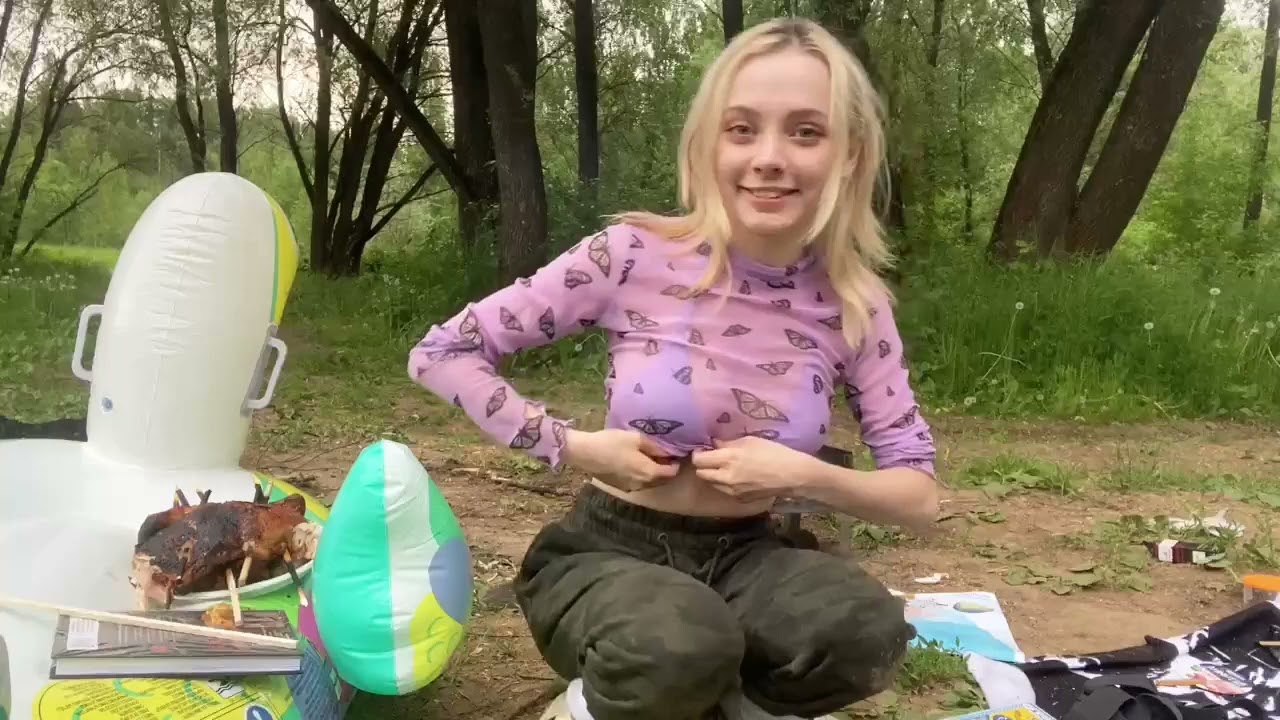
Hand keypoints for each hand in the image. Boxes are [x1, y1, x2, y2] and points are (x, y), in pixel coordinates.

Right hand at [562, 428, 680, 491]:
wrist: (585, 453)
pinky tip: (635, 464)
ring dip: (654, 474)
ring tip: (649, 458)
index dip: (676, 463)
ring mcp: (631, 488)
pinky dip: (642, 476)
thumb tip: (668, 452)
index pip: (672, 472)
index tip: (674, 453)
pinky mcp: (621, 487)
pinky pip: (638, 483)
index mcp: (649, 472)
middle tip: (664, 455)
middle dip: (666, 469)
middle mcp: (643, 484)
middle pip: (662, 480)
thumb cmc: (612, 442)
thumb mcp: (636, 438)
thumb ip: (655, 447)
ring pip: (650, 483)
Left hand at [690, 436, 809, 501]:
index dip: (698, 453)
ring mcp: (732, 491)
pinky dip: (726, 484)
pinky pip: (725, 491)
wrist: (793, 476)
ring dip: (714, 475)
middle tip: (712, 458)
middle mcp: (726, 477)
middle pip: (701, 473)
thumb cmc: (774, 453)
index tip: (704, 449)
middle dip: (703, 466)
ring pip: (712, 483)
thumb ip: (728, 443)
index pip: (699, 460)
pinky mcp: (740, 500)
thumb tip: (714, 444)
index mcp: (728, 459)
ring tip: (726, 467)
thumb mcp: (750, 441)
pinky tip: (739, 477)